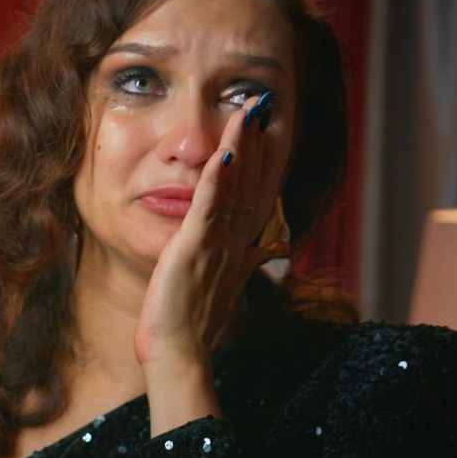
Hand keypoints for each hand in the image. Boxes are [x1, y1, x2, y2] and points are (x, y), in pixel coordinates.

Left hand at [133, 91, 286, 366]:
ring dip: (241, 148)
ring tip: (246, 112)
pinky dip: (217, 179)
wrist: (181, 353)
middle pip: (251, 183)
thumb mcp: (228, 284)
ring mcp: (217, 244)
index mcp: (240, 246)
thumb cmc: (198, 322)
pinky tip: (223, 152)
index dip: (263, 160)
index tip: (266, 127)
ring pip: (233, 188)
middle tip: (260, 104)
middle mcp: (234, 241)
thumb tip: (275, 247)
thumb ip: (251, 260)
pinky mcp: (194, 249)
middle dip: (256, 143)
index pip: (255, 194)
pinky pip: (208, 208)